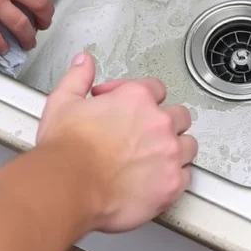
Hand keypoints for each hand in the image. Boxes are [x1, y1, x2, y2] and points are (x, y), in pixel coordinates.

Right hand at [36, 53, 196, 232]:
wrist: (68, 188)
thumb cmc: (66, 151)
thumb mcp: (63, 103)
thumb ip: (78, 78)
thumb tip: (84, 62)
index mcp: (137, 99)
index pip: (156, 88)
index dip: (141, 97)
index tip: (127, 107)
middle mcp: (159, 123)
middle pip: (179, 116)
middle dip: (164, 122)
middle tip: (145, 134)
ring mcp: (169, 153)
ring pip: (188, 145)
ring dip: (175, 148)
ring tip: (155, 157)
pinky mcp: (171, 183)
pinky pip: (186, 176)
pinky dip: (175, 177)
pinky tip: (158, 179)